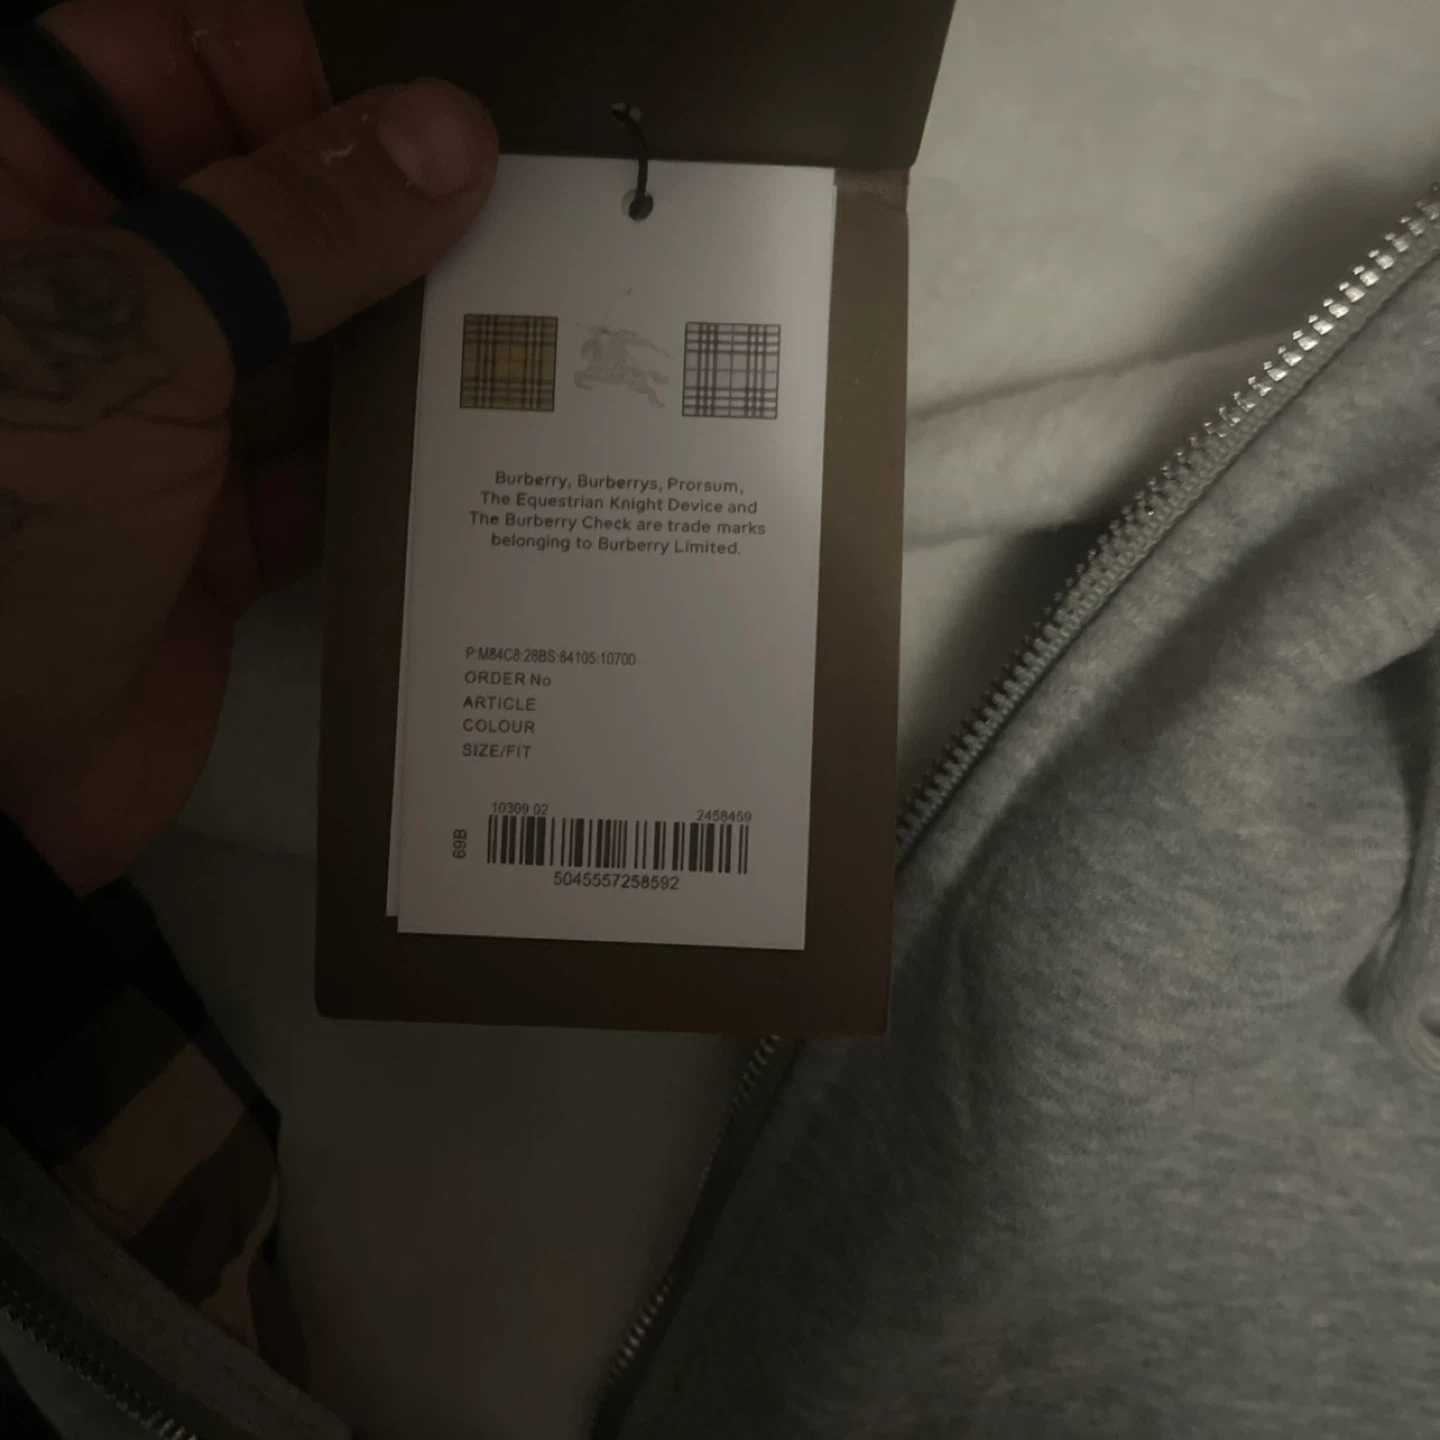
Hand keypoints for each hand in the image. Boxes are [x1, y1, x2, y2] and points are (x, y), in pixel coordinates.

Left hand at [0, 0, 496, 891]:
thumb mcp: (132, 340)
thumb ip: (289, 232)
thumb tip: (440, 139)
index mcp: (19, 203)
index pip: (164, 69)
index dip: (292, 80)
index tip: (418, 128)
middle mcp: (96, 299)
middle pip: (260, 209)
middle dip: (379, 223)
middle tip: (506, 232)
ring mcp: (161, 418)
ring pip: (311, 342)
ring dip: (404, 349)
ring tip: (515, 339)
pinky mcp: (219, 526)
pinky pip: (329, 468)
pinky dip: (397, 464)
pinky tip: (474, 449)